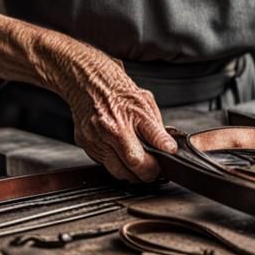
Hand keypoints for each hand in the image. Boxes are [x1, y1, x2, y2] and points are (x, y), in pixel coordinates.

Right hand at [58, 53, 177, 181]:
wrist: (89, 80)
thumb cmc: (119, 90)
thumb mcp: (146, 104)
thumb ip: (157, 129)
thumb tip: (169, 148)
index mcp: (125, 121)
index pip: (141, 157)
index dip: (155, 167)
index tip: (163, 166)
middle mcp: (107, 132)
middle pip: (129, 169)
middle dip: (145, 173)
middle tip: (154, 169)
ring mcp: (93, 140)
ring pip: (116, 171)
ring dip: (130, 172)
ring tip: (140, 163)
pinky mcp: (84, 144)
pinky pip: (103, 162)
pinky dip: (115, 162)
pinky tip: (121, 152)